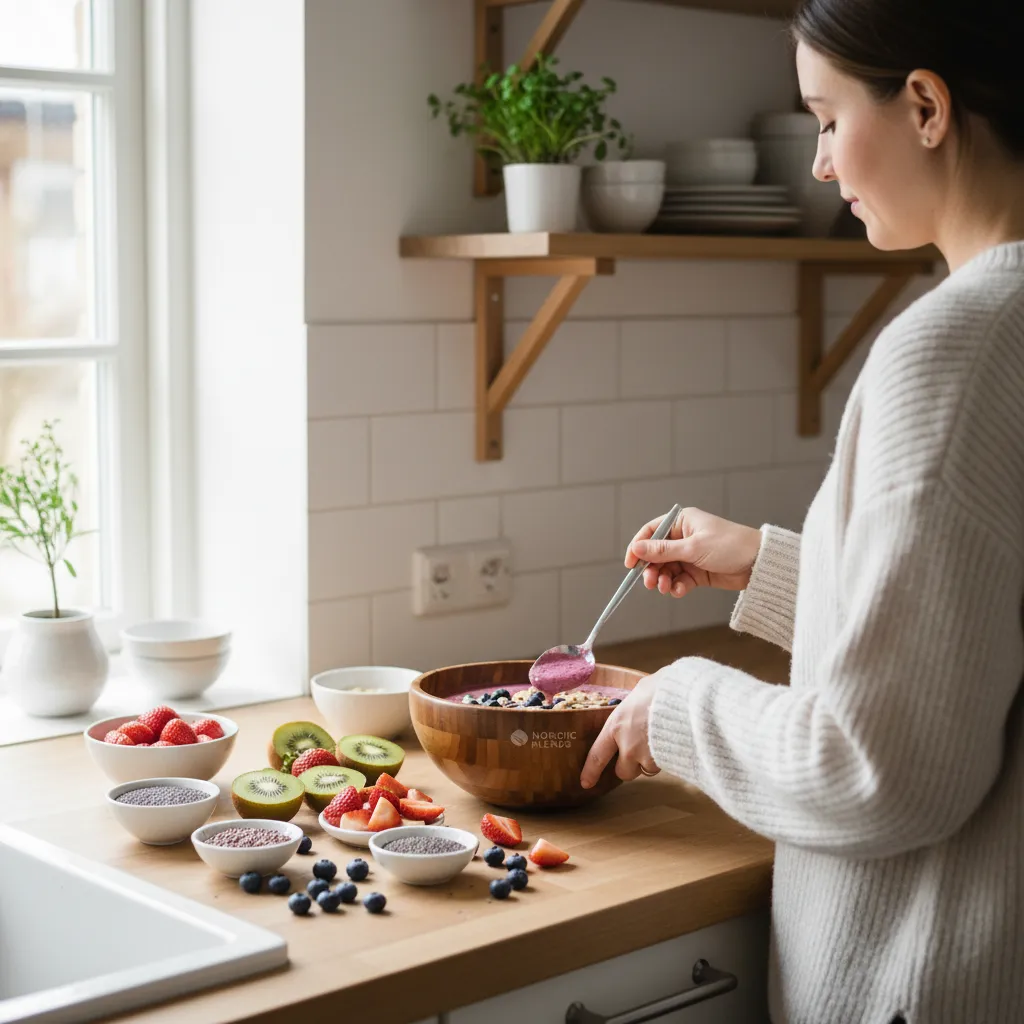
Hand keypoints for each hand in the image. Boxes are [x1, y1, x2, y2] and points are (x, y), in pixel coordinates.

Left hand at [580, 676, 660, 788]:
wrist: (686, 698)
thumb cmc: (662, 689)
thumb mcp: (640, 692)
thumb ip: (633, 708)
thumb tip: (638, 705)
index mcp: (616, 725)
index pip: (598, 754)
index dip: (591, 771)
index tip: (586, 783)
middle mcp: (627, 746)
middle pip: (622, 772)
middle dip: (630, 766)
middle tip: (640, 753)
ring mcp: (645, 756)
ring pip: (645, 771)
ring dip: (650, 763)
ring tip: (660, 742)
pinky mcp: (662, 762)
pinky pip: (661, 767)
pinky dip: (665, 760)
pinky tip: (671, 744)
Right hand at [627, 507, 761, 597]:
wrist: (760, 563)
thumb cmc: (730, 545)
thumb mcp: (693, 547)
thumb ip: (663, 551)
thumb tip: (637, 548)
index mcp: (682, 522)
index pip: (651, 532)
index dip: (638, 547)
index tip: (631, 564)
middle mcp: (684, 537)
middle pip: (656, 554)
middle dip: (652, 569)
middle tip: (650, 583)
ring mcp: (691, 555)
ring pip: (667, 569)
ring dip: (663, 580)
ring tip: (665, 588)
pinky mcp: (698, 572)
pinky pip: (680, 580)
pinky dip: (677, 586)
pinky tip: (679, 590)